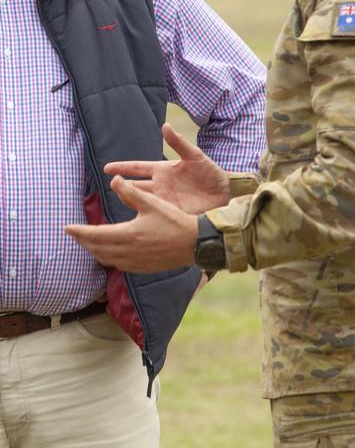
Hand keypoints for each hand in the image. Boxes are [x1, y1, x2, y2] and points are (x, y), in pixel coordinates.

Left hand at [65, 175, 198, 272]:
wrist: (195, 243)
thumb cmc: (175, 221)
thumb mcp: (152, 203)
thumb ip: (131, 192)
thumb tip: (114, 180)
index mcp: (128, 234)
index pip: (95, 234)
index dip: (79, 231)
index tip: (67, 228)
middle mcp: (128, 251)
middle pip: (96, 249)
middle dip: (83, 242)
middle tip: (75, 234)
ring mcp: (135, 262)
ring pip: (106, 259)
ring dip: (95, 251)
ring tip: (89, 243)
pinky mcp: (143, 268)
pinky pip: (118, 265)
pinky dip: (109, 258)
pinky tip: (111, 253)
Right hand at [104, 123, 230, 214]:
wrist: (224, 193)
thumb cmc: (211, 172)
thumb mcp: (195, 156)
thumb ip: (179, 142)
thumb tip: (165, 125)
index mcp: (163, 169)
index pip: (137, 168)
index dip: (122, 168)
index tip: (105, 168)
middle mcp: (160, 185)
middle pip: (134, 186)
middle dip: (120, 186)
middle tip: (109, 186)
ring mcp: (164, 200)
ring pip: (140, 200)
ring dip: (128, 201)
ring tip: (117, 202)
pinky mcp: (170, 213)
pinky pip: (152, 215)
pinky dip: (142, 217)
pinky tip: (132, 221)